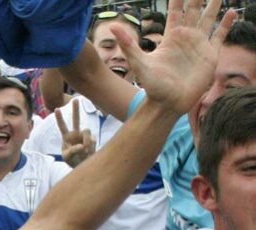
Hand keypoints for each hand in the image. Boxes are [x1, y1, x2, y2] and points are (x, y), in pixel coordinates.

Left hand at [55, 99, 95, 166]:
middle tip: (75, 99)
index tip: (56, 109)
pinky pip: (93, 140)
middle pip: (76, 119)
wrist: (82, 165)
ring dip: (86, 140)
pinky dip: (90, 147)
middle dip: (75, 109)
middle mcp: (75, 133)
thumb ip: (72, 151)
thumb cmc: (72, 160)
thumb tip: (81, 146)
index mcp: (66, 136)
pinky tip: (89, 153)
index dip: (59, 118)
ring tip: (84, 151)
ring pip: (87, 131)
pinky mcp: (93, 139)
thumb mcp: (67, 157)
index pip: (62, 126)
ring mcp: (84, 135)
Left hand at [111, 0, 233, 113]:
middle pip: (193, 12)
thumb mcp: (139, 63)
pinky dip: (226, 24)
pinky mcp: (210, 55)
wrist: (169, 103)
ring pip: (208, 20)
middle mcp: (186, 38)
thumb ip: (128, 44)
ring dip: (213, 7)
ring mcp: (199, 45)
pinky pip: (219, 36)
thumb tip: (113, 27)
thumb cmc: (153, 86)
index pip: (176, 11)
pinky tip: (231, 12)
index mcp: (171, 37)